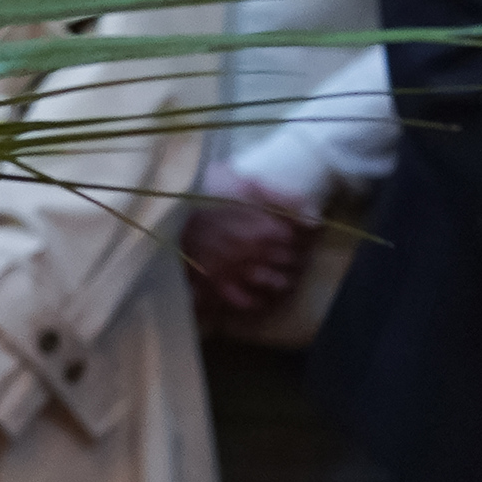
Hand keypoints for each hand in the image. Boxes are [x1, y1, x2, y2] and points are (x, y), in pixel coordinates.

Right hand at [184, 192, 311, 326]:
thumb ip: (285, 198)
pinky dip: (253, 299)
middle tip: (284, 253)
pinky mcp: (215, 282)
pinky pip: (242, 299)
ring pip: (270, 282)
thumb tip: (317, 221)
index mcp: (267, 229)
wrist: (164, 205)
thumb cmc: (204, 188)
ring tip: (277, 274)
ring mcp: (236, 270)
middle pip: (287, 261)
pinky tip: (257, 295)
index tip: (286, 233)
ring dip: (278, 278)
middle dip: (289, 257)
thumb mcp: (246, 182)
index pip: (294, 241)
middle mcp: (256, 253)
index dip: (292, 236)